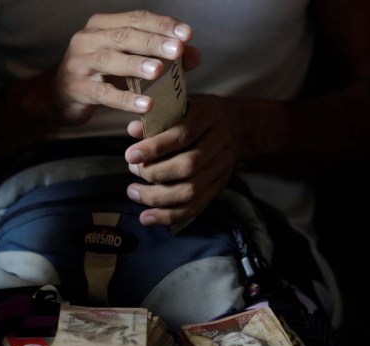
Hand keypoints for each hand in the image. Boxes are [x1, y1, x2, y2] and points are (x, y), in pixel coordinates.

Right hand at [53, 10, 199, 124]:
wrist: (59, 96)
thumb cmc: (101, 75)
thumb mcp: (129, 62)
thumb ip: (161, 56)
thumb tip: (194, 55)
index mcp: (103, 25)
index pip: (137, 18)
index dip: (162, 24)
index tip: (188, 34)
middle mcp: (90, 38)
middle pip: (125, 35)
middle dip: (154, 41)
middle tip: (178, 49)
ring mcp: (81, 62)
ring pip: (112, 59)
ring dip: (137, 64)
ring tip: (160, 70)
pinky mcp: (78, 88)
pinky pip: (105, 93)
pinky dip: (126, 99)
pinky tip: (145, 104)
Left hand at [125, 94, 238, 225]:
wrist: (238, 124)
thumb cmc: (199, 113)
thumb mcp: (181, 105)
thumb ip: (158, 117)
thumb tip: (133, 130)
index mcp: (209, 117)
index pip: (183, 135)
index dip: (156, 147)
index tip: (130, 155)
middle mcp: (220, 143)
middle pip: (189, 166)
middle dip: (155, 173)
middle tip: (132, 169)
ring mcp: (222, 167)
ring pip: (191, 190)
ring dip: (158, 197)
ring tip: (133, 192)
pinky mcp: (219, 186)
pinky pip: (195, 207)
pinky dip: (169, 215)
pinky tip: (147, 217)